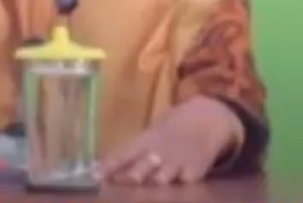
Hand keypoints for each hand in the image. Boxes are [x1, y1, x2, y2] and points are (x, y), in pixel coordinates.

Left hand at [99, 96, 243, 185]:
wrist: (208, 117)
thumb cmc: (176, 125)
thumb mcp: (154, 131)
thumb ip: (137, 148)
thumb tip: (110, 164)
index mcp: (146, 139)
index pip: (124, 153)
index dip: (109, 165)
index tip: (94, 174)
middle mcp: (160, 150)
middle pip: (141, 168)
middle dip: (131, 176)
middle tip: (119, 182)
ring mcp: (178, 161)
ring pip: (162, 178)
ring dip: (154, 183)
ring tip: (149, 186)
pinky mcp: (196, 170)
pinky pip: (185, 183)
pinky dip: (180, 184)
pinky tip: (178, 184)